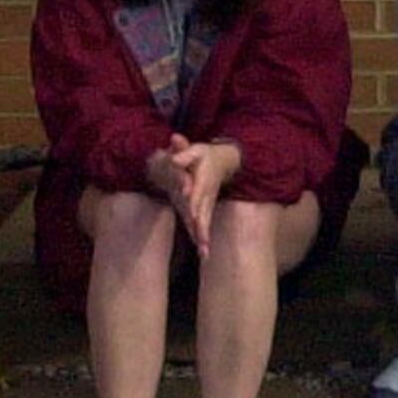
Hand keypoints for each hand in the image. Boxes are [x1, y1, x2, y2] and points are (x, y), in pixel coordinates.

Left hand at [153, 136, 238, 250]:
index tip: (192, 214)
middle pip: (204, 213)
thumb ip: (183, 150)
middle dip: (202, 227)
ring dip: (204, 239)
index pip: (198, 192)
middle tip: (201, 241)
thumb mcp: (195, 149)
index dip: (195, 202)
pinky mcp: (206, 211)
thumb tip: (174, 142)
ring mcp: (208, 205)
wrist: (223, 162)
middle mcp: (207, 196)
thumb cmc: (205, 155)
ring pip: (205, 223)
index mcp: (203, 180)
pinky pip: (204, 227)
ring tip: (204, 255)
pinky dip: (204, 241)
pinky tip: (204, 255)